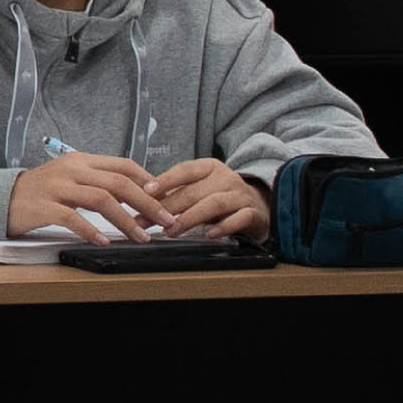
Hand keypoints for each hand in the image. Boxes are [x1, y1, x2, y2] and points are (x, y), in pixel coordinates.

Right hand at [1, 152, 162, 241]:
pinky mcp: (43, 207)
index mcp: (81, 160)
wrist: (0, 198)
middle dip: (147, 203)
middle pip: (118, 182)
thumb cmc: (40, 192)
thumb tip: (133, 192)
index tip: (164, 198)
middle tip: (164, 220)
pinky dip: (91, 230)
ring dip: (125, 220)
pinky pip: (73, 218)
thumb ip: (96, 180)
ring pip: (101, 199)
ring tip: (140, 237)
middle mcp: (71, 170)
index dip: (148, 181)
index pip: (123, 165)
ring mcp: (57, 187)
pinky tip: (104, 241)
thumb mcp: (70, 178)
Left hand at [142, 160, 267, 244]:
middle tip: (148, 221)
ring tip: (172, 230)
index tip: (146, 191)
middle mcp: (226, 179)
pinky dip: (223, 227)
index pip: (185, 170)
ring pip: (214, 204)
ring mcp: (240, 196)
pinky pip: (239, 219)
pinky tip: (208, 234)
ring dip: (190, 218)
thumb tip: (143, 199)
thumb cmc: (222, 197)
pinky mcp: (253, 213)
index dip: (165, 180)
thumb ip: (177, 192)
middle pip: (194, 191)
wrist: (259, 205)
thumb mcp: (201, 189)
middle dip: (168, 207)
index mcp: (210, 168)